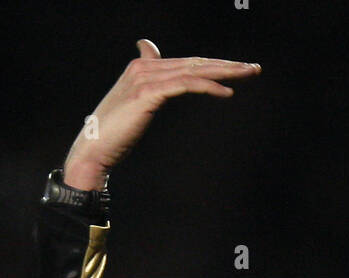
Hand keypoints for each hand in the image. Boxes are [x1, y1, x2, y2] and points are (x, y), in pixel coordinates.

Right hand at [63, 39, 260, 188]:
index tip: (239, 69)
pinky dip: (208, 86)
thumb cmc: (115, 133)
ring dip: (224, 71)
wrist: (94, 149)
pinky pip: (185, 85)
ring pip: (193, 70)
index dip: (213, 64)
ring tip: (248, 74)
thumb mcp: (135, 105)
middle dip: (226, 64)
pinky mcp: (148, 93)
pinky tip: (227, 92)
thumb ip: (148, 83)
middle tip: (254, 68)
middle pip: (194, 63)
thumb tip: (148, 57)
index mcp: (143, 67)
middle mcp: (144, 67)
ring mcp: (145, 78)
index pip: (187, 62)